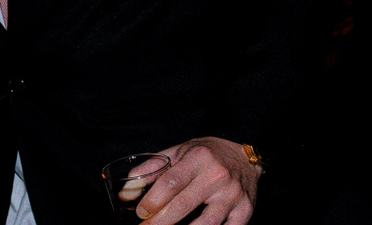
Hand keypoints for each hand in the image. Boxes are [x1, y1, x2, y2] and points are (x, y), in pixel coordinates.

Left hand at [135, 137, 259, 224]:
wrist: (245, 158)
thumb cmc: (206, 154)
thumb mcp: (178, 152)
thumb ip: (152, 169)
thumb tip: (126, 192)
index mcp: (198, 159)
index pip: (170, 183)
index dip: (153, 201)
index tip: (141, 213)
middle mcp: (217, 176)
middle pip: (183, 205)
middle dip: (161, 221)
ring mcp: (233, 196)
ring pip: (206, 223)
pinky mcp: (245, 211)